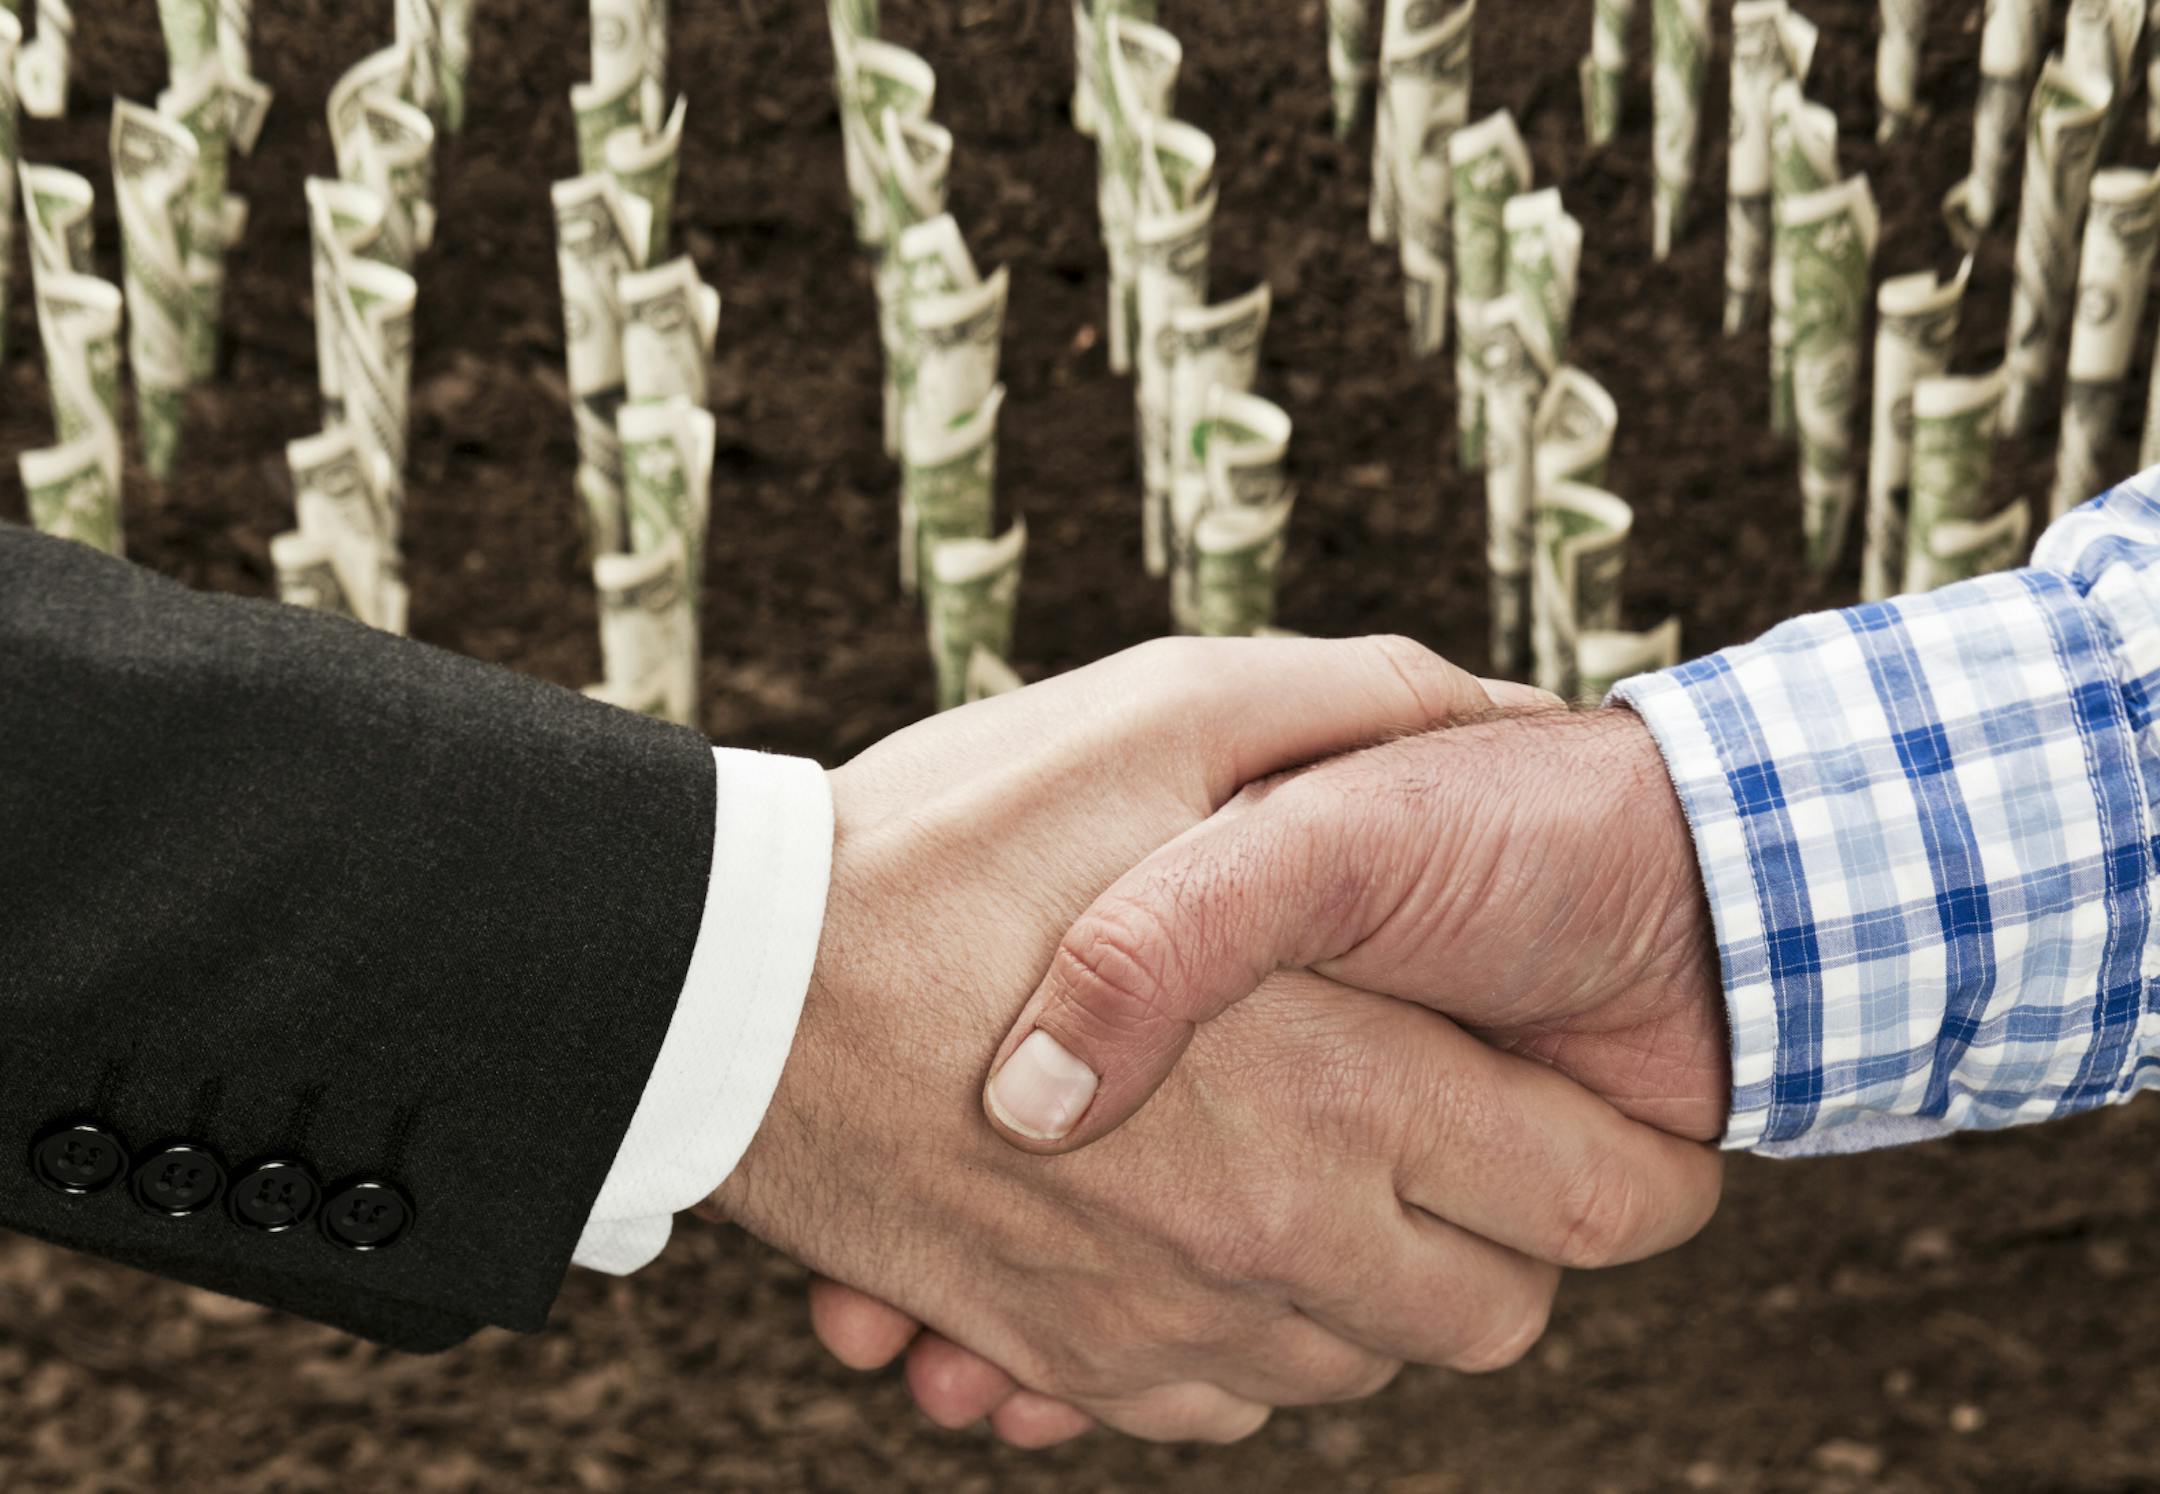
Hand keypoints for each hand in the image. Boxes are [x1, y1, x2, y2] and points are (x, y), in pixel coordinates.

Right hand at [699, 642, 1720, 1442]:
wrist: (726, 993)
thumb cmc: (949, 841)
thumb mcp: (1169, 710)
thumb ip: (1355, 704)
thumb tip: (1490, 702)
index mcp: (1344, 1082)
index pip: (1594, 1197)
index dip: (1647, 1168)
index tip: (1634, 1126)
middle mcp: (1278, 1232)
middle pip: (1495, 1314)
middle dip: (1512, 1240)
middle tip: (1461, 1141)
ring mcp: (1169, 1318)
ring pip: (1360, 1368)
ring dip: (1372, 1285)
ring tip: (1316, 1164)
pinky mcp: (1070, 1358)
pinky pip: (1223, 1403)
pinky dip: (1242, 1337)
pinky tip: (1201, 1229)